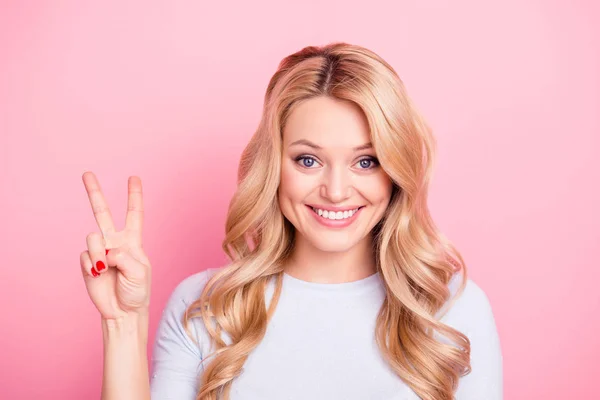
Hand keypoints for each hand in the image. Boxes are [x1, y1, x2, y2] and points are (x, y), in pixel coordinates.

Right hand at [80, 171, 150, 319]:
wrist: (122, 311)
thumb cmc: (137, 292)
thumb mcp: (139, 272)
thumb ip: (124, 256)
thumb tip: (105, 250)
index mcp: (132, 241)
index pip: (134, 214)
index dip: (134, 196)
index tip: (133, 177)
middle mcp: (115, 242)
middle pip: (102, 212)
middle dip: (94, 192)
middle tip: (87, 173)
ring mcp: (100, 251)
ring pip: (93, 237)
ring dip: (98, 253)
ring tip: (105, 269)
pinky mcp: (87, 263)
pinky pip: (85, 255)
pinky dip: (92, 264)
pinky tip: (98, 274)